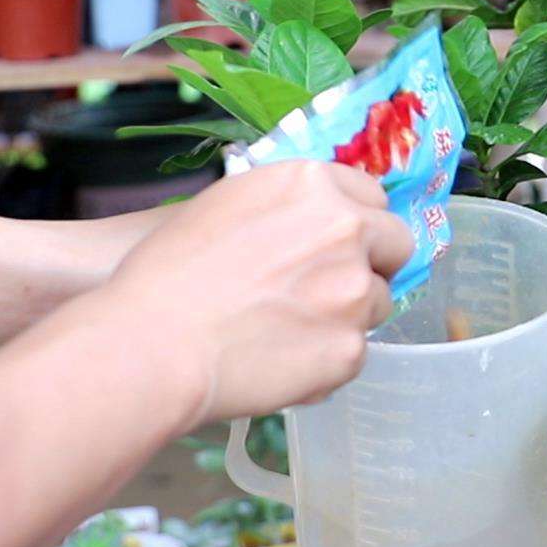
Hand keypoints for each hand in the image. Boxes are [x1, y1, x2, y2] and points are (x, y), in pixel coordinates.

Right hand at [91, 161, 412, 423]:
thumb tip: (318, 215)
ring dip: (348, 313)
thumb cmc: (168, 272)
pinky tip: (283, 361)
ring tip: (290, 329)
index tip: (338, 243)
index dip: (354, 221)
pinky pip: (354, 350)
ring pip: (378, 300)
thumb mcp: (228, 204)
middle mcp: (346, 229)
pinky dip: (327, 358)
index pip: (371, 195)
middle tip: (328, 287)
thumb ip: (288, 205)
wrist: (151, 344)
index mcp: (313, 185)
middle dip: (370, 263)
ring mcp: (354, 290)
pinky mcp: (350, 348)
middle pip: (395, 243)